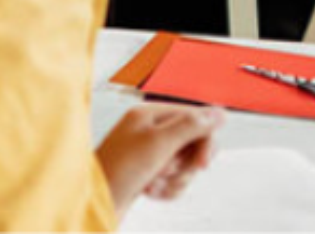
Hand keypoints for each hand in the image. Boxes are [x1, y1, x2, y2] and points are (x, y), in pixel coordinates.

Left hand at [96, 103, 223, 214]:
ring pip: (185, 167)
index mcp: (148, 115)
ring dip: (173, 181)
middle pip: (193, 145)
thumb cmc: (119, 170)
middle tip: (164, 171)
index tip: (202, 164)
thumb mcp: (159, 144)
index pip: (195, 119)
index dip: (204, 142)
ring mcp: (148, 153)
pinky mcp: (148, 173)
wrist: (96, 202)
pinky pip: (174, 182)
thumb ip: (190, 126)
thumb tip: (219, 112)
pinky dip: (166, 191)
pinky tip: (148, 191)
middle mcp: (149, 131)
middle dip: (184, 165)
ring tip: (151, 183)